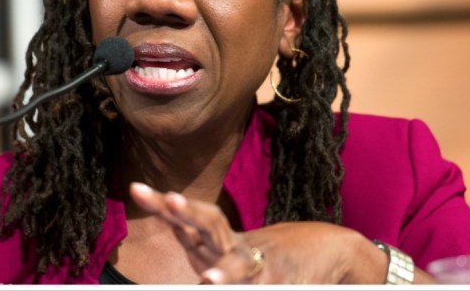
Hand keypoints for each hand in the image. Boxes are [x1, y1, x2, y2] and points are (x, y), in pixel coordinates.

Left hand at [129, 182, 389, 283]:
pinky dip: (263, 288)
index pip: (190, 216)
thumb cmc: (270, 253)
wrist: (332, 249)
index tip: (137, 189)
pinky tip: (241, 285)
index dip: (163, 204)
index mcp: (222, 237)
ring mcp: (264, 264)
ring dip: (227, 273)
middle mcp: (239, 246)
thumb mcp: (229, 245)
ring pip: (241, 266)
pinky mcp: (284, 282)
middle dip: (190, 214)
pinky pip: (267, 288)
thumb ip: (198, 238)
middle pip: (211, 225)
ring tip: (210, 280)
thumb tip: (165, 215)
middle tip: (171, 201)